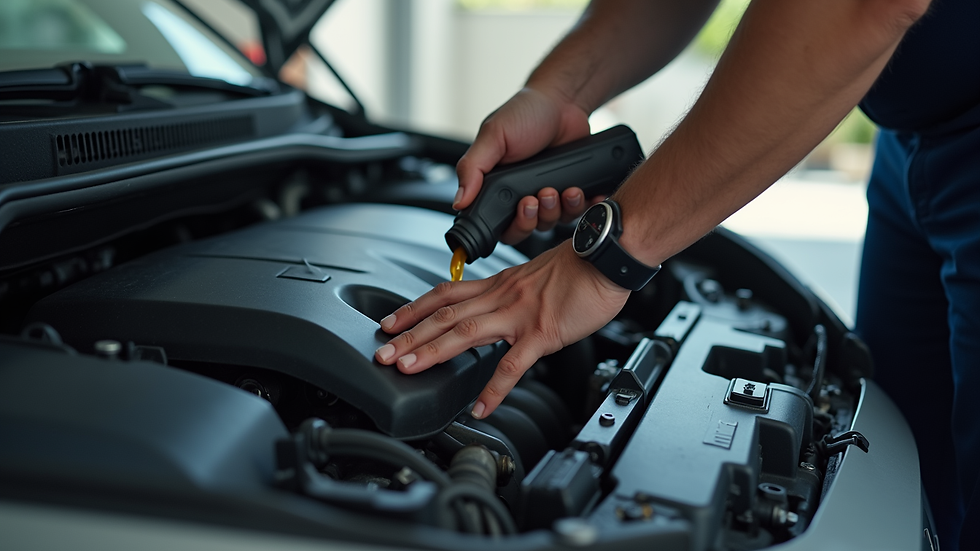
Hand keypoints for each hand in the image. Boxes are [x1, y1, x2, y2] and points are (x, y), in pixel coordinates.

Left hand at [374, 243, 629, 418]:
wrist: (608, 255)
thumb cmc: (581, 267)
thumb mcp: (536, 276)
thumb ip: (513, 295)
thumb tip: (498, 311)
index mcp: (500, 284)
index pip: (445, 294)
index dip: (414, 309)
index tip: (390, 323)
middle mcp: (502, 296)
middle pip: (445, 315)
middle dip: (409, 335)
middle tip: (382, 353)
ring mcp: (520, 314)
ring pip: (465, 332)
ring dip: (432, 351)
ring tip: (408, 369)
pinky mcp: (542, 332)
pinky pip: (512, 364)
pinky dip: (494, 388)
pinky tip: (481, 406)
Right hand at [455, 87, 593, 243]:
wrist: (563, 100)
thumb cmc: (525, 113)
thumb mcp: (492, 136)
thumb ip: (473, 168)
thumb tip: (458, 201)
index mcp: (496, 188)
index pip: (498, 225)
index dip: (511, 226)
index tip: (520, 208)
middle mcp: (521, 196)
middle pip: (526, 230)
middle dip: (535, 218)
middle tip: (539, 197)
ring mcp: (547, 196)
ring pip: (552, 223)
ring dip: (558, 210)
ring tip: (562, 189)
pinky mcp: (570, 192)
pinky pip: (577, 212)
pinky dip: (581, 206)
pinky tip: (581, 192)